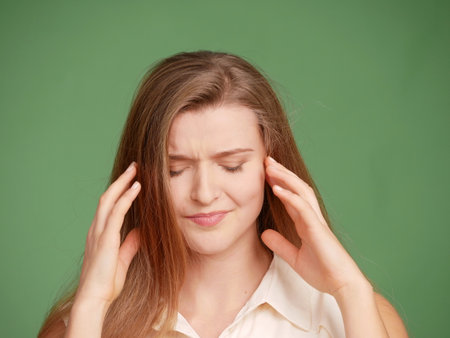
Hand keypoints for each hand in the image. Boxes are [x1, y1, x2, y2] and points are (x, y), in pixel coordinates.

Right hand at [74, 162, 140, 309]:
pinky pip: (117, 212)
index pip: (109, 206)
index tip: (131, 180)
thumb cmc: (106, 282)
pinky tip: (137, 187)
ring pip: (109, 200)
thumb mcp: (123, 259)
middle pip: (107, 197)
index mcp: (99, 234)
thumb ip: (130, 244)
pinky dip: (127, 197)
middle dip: (120, 180)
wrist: (95, 298)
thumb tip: (140, 232)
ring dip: (123, 183)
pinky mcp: (105, 238)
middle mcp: (96, 229)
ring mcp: (99, 232)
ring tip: (135, 170)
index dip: (119, 191)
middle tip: (134, 167)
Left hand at [261, 156, 369, 296]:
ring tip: (270, 167)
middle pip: (296, 188)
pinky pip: (303, 207)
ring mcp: (316, 221)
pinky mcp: (318, 228)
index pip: (291, 197)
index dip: (279, 184)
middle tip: (266, 160)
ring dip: (285, 177)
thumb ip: (281, 244)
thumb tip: (264, 234)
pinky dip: (290, 196)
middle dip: (282, 173)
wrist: (342, 285)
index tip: (265, 174)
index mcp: (307, 223)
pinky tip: (277, 188)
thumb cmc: (323, 271)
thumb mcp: (294, 258)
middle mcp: (311, 218)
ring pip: (301, 191)